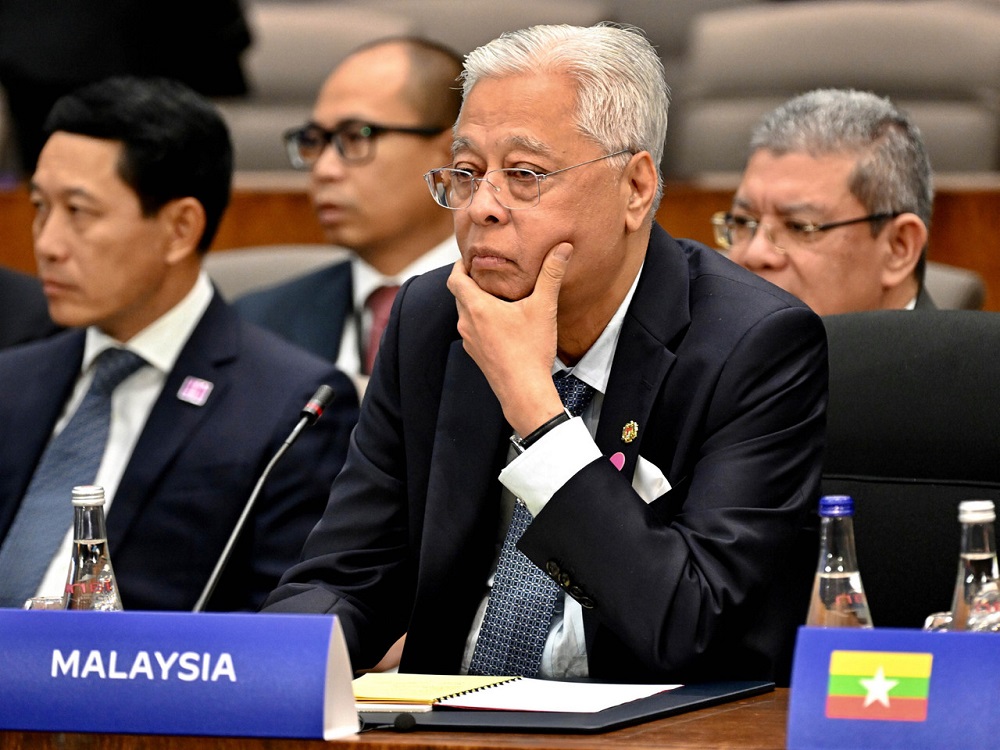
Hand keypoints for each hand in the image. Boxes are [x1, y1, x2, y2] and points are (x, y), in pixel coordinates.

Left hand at [447, 242, 572, 435]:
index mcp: (477, 308)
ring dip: (476, 301)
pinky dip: (480, 320)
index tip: (473, 258)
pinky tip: (501, 322)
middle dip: (471, 281)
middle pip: (459, 294)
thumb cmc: (531, 350)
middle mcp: (467, 323)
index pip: (454, 278)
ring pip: (465, 313)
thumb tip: (563, 247)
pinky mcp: (476, 354)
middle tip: (488, 271)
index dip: (461, 264)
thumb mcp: (543, 308)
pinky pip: (472, 330)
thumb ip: (551, 275)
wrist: (524, 392)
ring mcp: (469, 341)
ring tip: (496, 294)